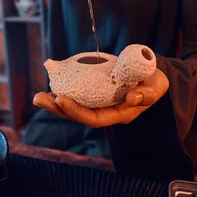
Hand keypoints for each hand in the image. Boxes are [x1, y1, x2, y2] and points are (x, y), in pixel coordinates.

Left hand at [33, 68, 169, 127]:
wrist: (153, 77)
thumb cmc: (154, 83)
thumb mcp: (157, 87)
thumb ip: (147, 94)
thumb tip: (132, 97)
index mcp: (119, 114)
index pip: (94, 119)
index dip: (76, 111)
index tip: (61, 98)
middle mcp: (106, 112)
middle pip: (78, 116)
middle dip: (58, 108)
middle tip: (39, 98)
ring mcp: (99, 105)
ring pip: (74, 108)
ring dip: (55, 103)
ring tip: (39, 97)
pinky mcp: (94, 95)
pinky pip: (76, 97)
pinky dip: (63, 92)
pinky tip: (50, 87)